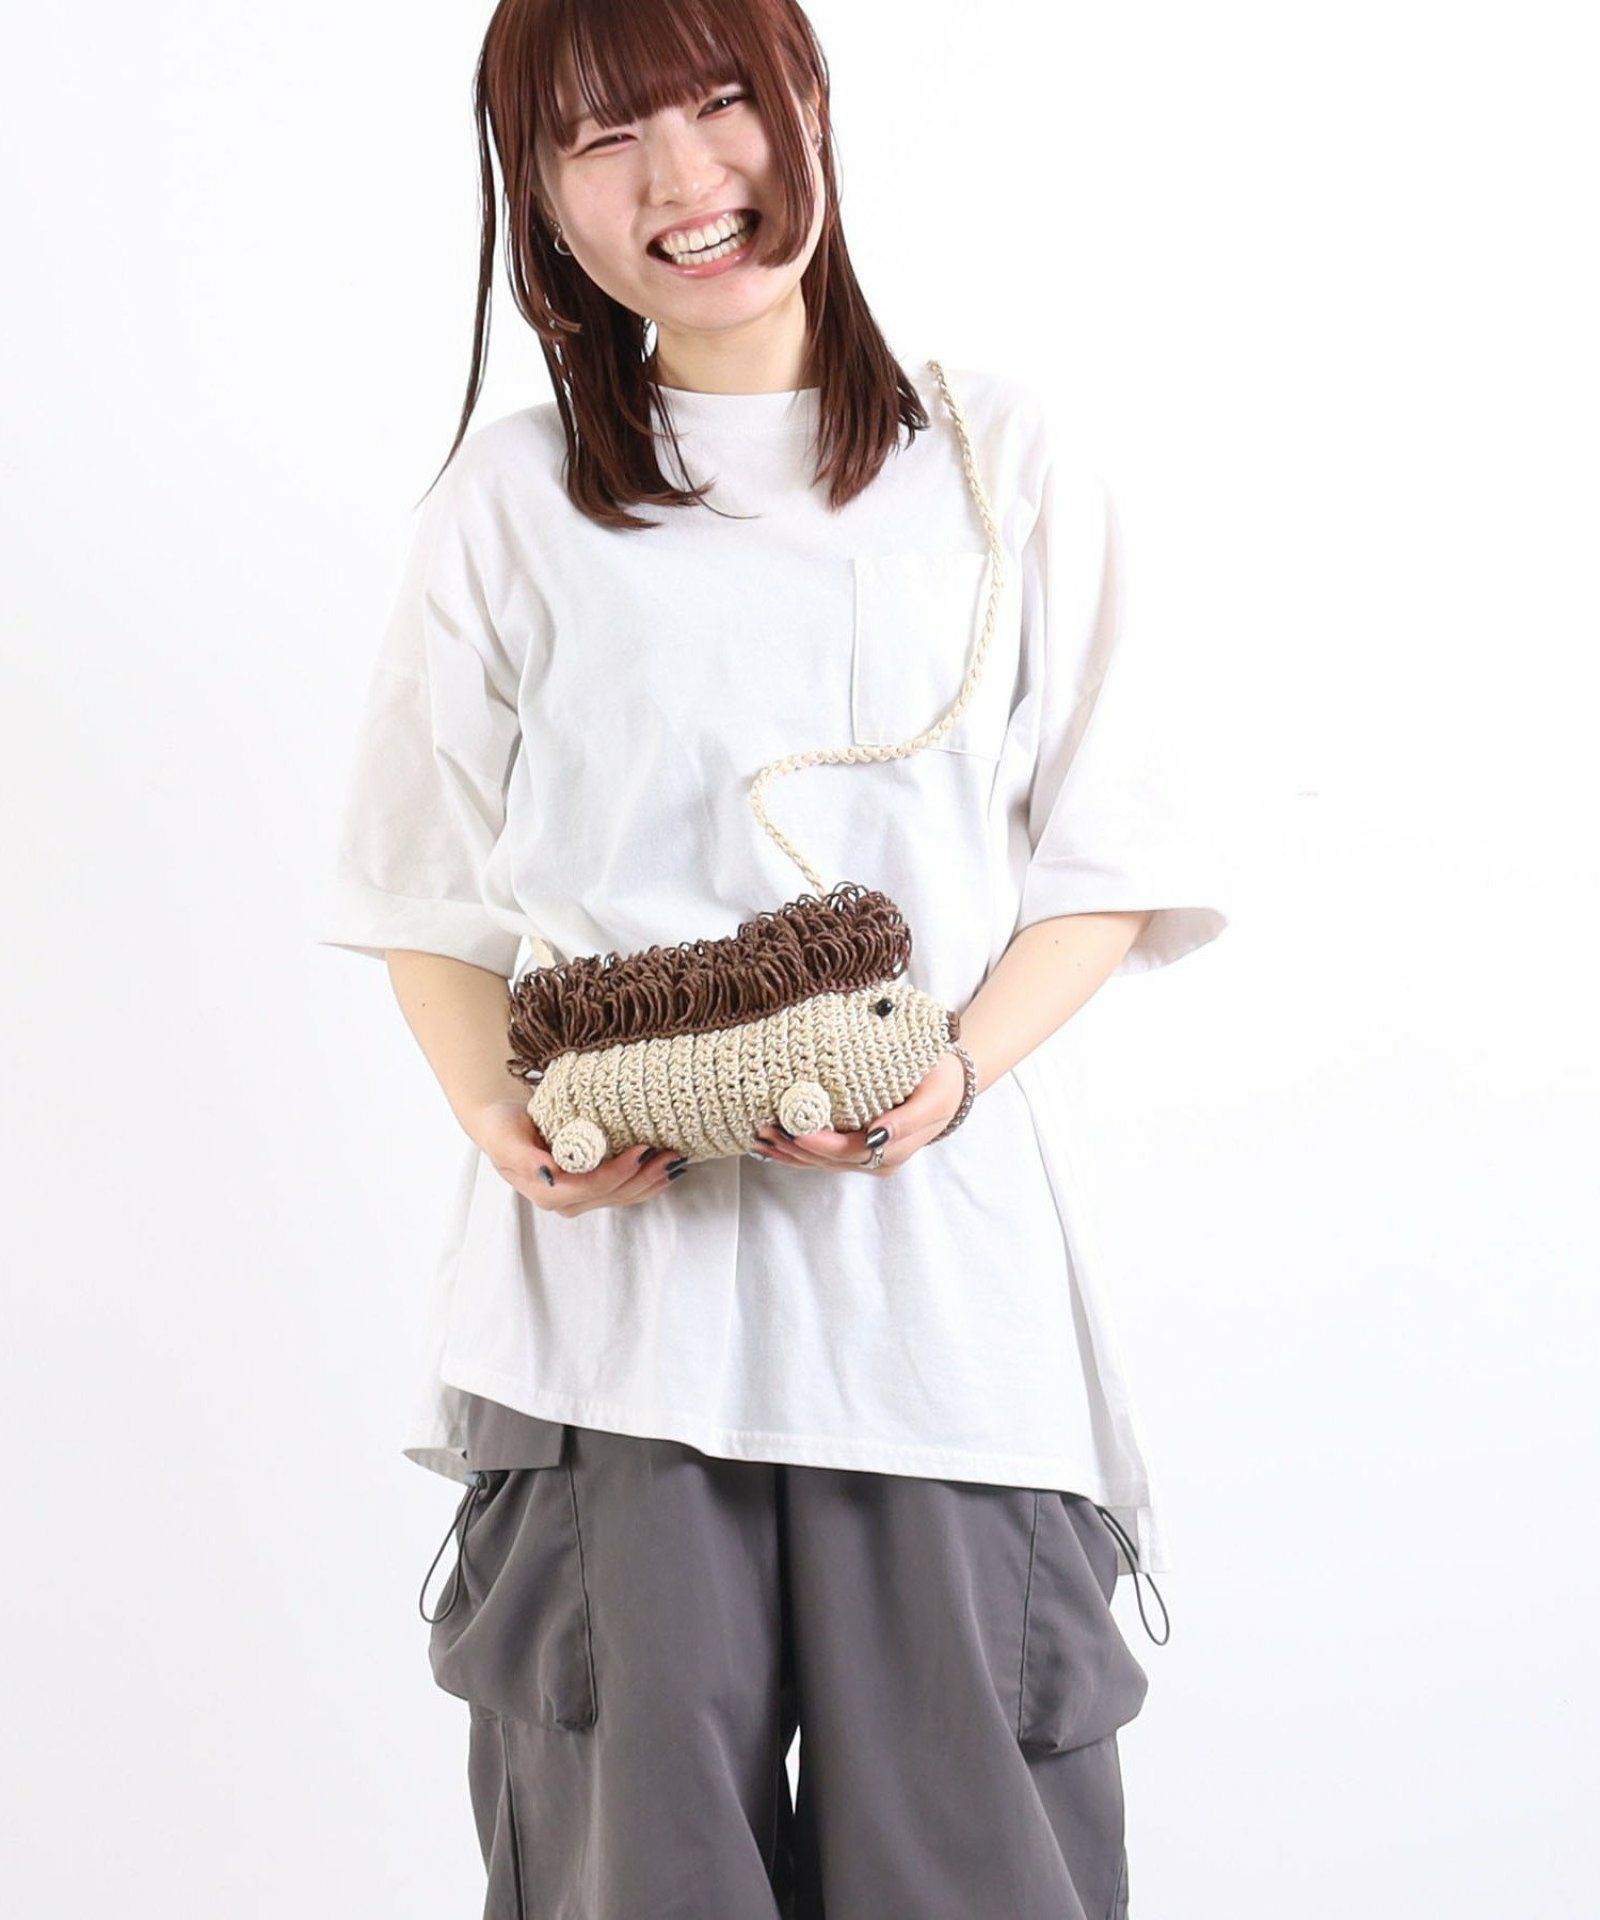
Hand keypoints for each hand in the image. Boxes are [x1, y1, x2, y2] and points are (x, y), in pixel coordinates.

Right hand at [466, 1099, 685, 1214]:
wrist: (501, 1127)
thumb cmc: (502, 1128)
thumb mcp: (505, 1139)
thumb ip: (525, 1159)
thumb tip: (549, 1175)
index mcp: (546, 1191)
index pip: (592, 1186)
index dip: (620, 1172)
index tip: (643, 1150)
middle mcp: (564, 1200)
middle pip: (613, 1194)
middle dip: (645, 1177)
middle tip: (672, 1154)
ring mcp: (578, 1197)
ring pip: (622, 1196)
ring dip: (651, 1182)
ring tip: (676, 1162)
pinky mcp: (589, 1189)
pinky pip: (622, 1192)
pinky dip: (645, 1182)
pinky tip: (665, 1173)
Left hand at [753, 1052, 967, 1176]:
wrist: (951, 1086)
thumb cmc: (941, 1084)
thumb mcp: (933, 1098)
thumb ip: (907, 1120)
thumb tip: (875, 1136)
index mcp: (895, 1148)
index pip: (848, 1151)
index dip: (818, 1144)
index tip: (793, 1129)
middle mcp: (878, 1159)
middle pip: (829, 1160)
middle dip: (794, 1148)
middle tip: (764, 1129)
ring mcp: (867, 1157)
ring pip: (822, 1162)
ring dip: (790, 1152)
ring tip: (761, 1137)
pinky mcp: (858, 1150)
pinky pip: (824, 1156)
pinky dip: (797, 1152)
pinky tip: (773, 1146)